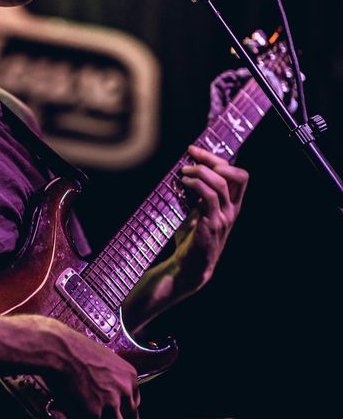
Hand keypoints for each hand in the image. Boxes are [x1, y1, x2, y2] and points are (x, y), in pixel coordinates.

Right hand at [41, 319, 139, 418]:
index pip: (134, 401)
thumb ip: (110, 374)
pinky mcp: (93, 415)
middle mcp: (124, 390)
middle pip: (131, 418)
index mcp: (129, 375)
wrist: (58, 349)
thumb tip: (104, 386)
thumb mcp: (103, 357)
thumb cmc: (74, 348)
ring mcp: (110, 403)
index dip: (123, 408)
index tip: (114, 411)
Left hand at [177, 144, 248, 288]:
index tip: (195, 151)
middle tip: (192, 155)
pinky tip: (184, 183)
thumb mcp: (196, 212)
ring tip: (184, 170)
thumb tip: (182, 170)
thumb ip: (195, 194)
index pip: (238, 175)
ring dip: (201, 171)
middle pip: (236, 175)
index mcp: (232, 205)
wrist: (190, 268)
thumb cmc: (191, 239)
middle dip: (213, 159)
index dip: (218, 159)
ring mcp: (224, 217)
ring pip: (221, 183)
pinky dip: (196, 185)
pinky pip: (209, 197)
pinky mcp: (212, 224)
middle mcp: (232, 210)